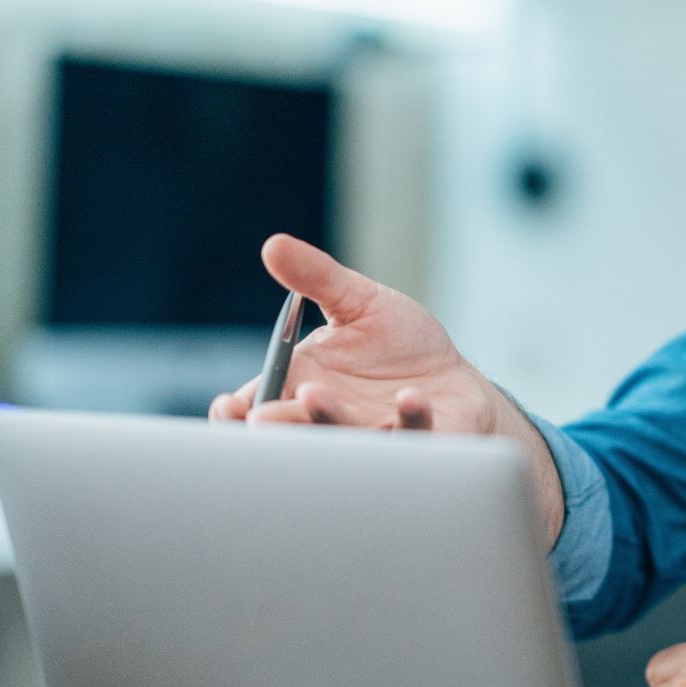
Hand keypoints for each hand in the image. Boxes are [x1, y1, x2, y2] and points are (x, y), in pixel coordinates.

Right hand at [209, 234, 564, 542]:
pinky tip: (410, 397)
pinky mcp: (421, 442)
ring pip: (345, 439)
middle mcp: (331, 422)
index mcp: (303, 388)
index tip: (230, 405)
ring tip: (315, 396)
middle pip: (292, 432)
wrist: (455, 384)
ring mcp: (375, 439)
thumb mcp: (359, 303)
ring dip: (327, 420)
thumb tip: (275, 244)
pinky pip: (413, 435)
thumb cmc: (400, 349)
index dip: (237, 413)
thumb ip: (317, 279)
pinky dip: (410, 419)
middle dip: (276, 423)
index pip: (256, 407)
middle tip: (262, 416)